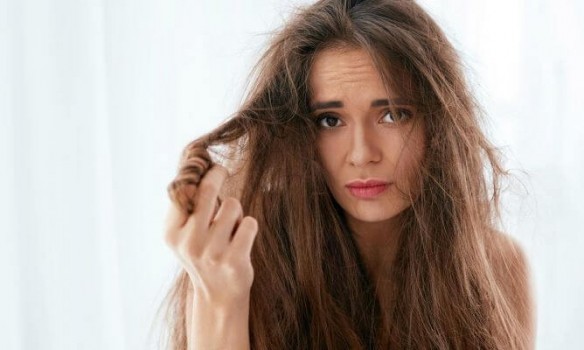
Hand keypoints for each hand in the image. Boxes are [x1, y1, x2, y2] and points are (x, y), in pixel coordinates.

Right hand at [164, 164, 257, 306]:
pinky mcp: (234, 260)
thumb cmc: (203, 253)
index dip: (198, 172)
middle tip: (221, 170)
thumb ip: (187, 206)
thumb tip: (197, 166)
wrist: (218, 295)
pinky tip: (241, 240)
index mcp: (172, 233)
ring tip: (230, 227)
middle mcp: (189, 243)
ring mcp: (212, 253)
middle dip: (217, 174)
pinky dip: (248, 226)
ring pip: (233, 205)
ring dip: (236, 211)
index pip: (183, 190)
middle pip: (207, 190)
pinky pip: (249, 223)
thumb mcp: (184, 234)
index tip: (208, 165)